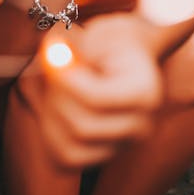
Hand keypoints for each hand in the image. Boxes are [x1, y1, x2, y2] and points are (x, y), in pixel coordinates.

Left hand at [16, 14, 162, 169]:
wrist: (128, 54)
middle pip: (81, 127)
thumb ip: (74, 47)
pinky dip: (49, 134)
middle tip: (50, 67)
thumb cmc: (113, 41)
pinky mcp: (102, 156)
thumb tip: (50, 53)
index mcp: (145, 92)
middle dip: (55, 96)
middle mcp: (140, 126)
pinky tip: (49, 105)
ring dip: (48, 116)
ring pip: (69, 149)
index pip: (95, 98)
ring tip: (49, 86)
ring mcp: (123, 145)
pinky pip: (65, 160)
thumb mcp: (97, 35)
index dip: (64, 80)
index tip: (54, 55)